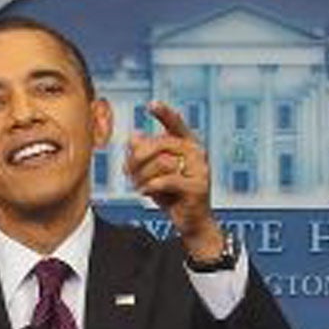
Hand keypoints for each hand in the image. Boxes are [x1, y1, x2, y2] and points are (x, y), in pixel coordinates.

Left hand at [124, 101, 227, 260]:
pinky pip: (167, 180)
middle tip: (127, 171)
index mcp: (188, 144)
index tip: (151, 104)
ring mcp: (200, 169)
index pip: (175, 124)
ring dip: (143, 175)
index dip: (164, 113)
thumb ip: (144, 154)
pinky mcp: (198, 187)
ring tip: (138, 185)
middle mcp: (197, 153)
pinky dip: (150, 186)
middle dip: (138, 157)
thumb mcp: (153, 173)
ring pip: (161, 162)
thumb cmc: (172, 195)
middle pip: (160, 143)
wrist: (191, 223)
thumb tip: (133, 135)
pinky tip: (144, 192)